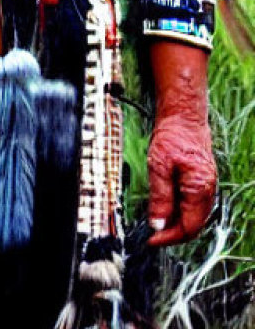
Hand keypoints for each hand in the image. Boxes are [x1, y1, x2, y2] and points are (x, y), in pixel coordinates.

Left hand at [147, 112, 216, 245]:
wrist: (184, 119)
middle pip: (194, 226)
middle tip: (152, 236)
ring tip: (156, 224)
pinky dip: (180, 213)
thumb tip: (158, 224)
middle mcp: (209, 192)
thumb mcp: (159, 166)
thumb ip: (160, 197)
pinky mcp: (202, 183)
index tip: (151, 241)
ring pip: (195, 217)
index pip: (189, 227)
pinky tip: (165, 210)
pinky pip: (194, 206)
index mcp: (200, 189)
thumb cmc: (172, 138)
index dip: (170, 237)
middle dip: (174, 234)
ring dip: (177, 225)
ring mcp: (208, 188)